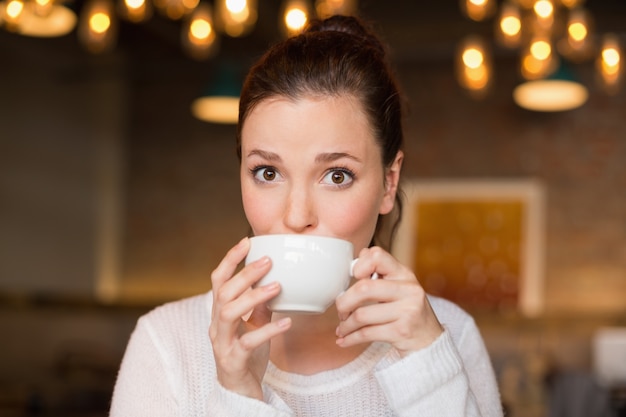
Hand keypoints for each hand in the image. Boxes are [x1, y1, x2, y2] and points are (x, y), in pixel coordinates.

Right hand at [209, 237, 291, 399]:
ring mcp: (222, 343)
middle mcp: (216, 325)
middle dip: (244, 275)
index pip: (218, 280)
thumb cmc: (246, 354)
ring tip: (277, 287)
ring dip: (253, 297)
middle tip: (268, 261)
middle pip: (223, 293)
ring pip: (229, 314)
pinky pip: (249, 342)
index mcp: (219, 313)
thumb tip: (275, 281)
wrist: (239, 391)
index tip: (247, 241)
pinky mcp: (234, 360)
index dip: (230, 260)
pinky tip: (287, 321)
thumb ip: (259, 305)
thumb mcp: (254, 325)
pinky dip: (269, 330)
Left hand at [335, 246, 442, 356]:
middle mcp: (408, 290)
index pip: (377, 256)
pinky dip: (350, 338)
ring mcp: (407, 311)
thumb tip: (360, 256)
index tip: (354, 277)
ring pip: (361, 315)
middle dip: (344, 302)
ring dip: (345, 325)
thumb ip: (380, 271)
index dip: (360, 265)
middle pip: (363, 289)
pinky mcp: (402, 331)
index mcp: (404, 274)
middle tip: (341, 311)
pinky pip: (366, 334)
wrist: (429, 340)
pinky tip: (344, 340)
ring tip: (343, 328)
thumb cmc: (408, 310)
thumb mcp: (399, 286)